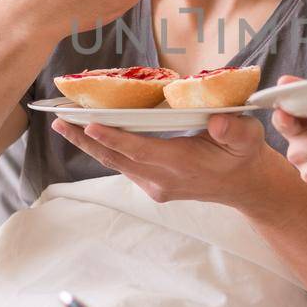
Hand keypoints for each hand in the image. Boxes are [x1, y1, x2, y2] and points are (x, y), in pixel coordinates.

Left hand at [51, 113, 284, 208]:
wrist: (245, 186)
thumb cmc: (244, 155)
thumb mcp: (248, 137)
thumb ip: (234, 129)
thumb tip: (217, 121)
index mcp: (181, 164)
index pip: (139, 150)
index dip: (112, 137)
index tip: (87, 124)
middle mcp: (162, 178)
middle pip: (116, 158)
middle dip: (85, 139)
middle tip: (58, 120)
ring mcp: (155, 185)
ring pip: (115, 163)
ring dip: (89, 144)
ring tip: (64, 124)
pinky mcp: (152, 185)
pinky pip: (123, 165)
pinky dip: (106, 148)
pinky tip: (91, 132)